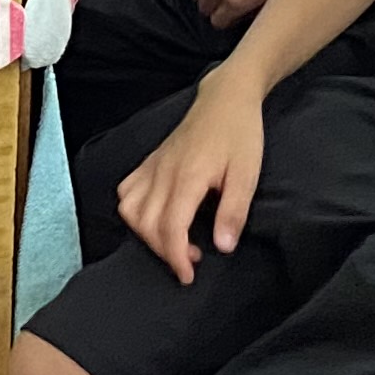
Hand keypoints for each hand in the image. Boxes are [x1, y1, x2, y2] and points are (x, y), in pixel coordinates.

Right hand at [119, 88, 264, 284]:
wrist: (226, 99)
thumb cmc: (240, 135)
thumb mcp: (247, 175)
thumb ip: (233, 212)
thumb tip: (223, 247)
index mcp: (188, 178)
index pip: (169, 228)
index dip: (175, 258)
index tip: (188, 275)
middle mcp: (162, 173)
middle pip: (146, 224)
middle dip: (164, 251)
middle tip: (191, 260)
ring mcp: (152, 166)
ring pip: (129, 210)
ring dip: (146, 234)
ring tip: (174, 239)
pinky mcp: (150, 161)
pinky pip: (127, 191)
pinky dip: (133, 211)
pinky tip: (154, 215)